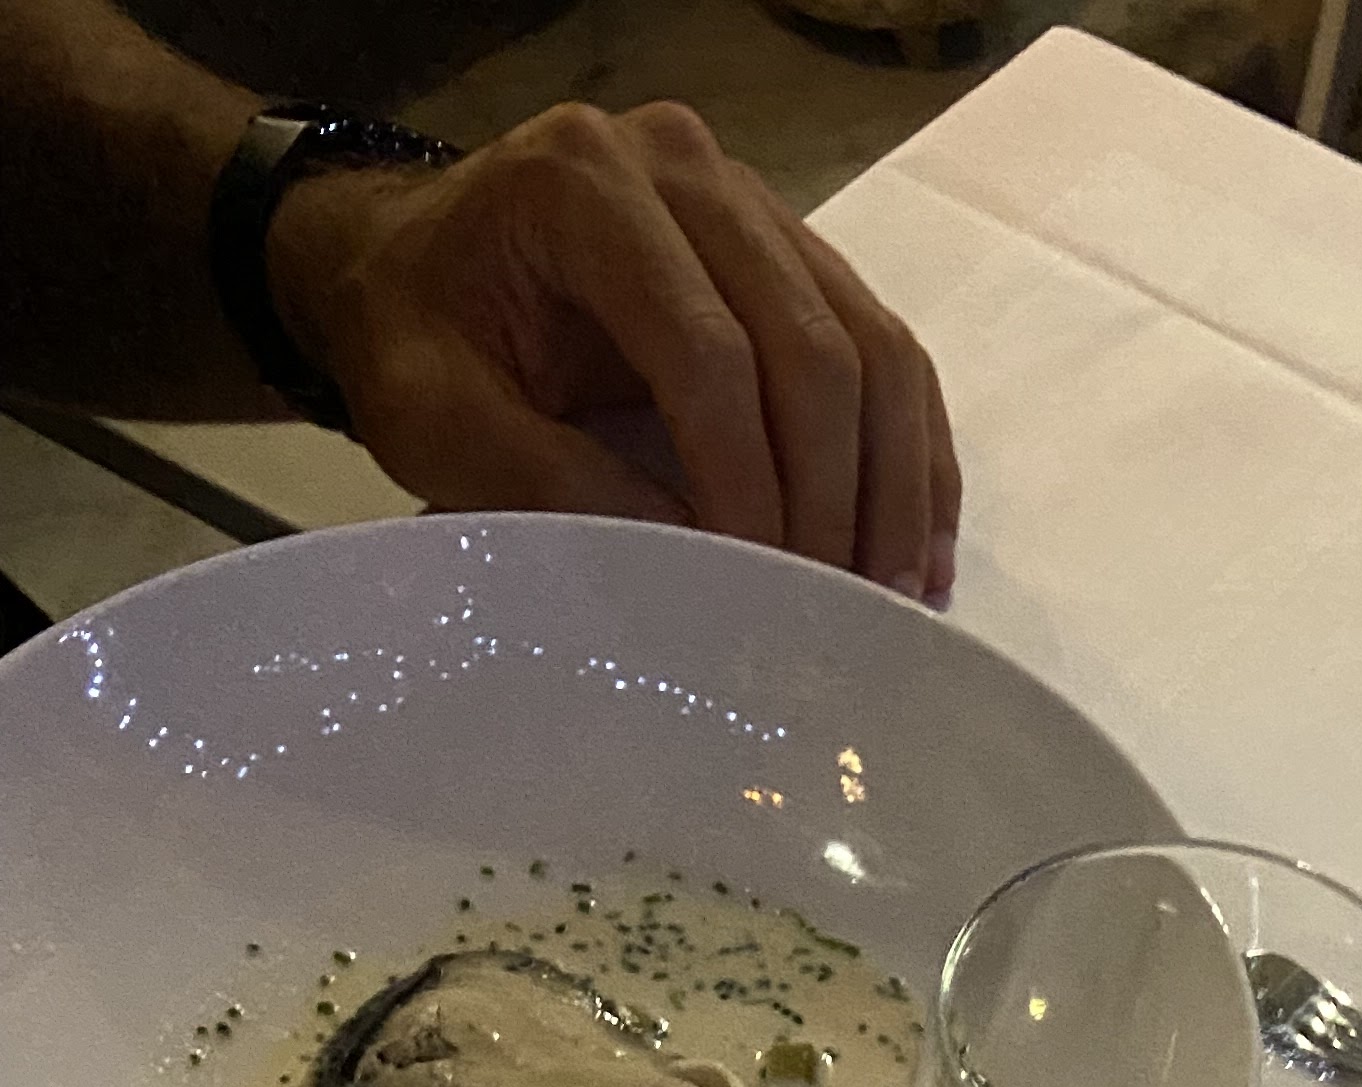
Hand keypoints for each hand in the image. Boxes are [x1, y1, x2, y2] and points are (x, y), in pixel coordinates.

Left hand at [267, 100, 960, 601]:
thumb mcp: (436, 418)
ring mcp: (753, 200)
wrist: (413, 264)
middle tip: (839, 612)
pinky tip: (916, 547)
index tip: (760, 587)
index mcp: (583, 186)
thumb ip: (549, 484)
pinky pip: (886, 348)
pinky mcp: (795, 250)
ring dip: (895, 482)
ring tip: (895, 596)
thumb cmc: (413, 337)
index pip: (706, 344)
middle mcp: (686, 167)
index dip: (747, 478)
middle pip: (810, 340)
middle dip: (834, 493)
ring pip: (871, 342)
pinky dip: (911, 453)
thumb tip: (699, 568)